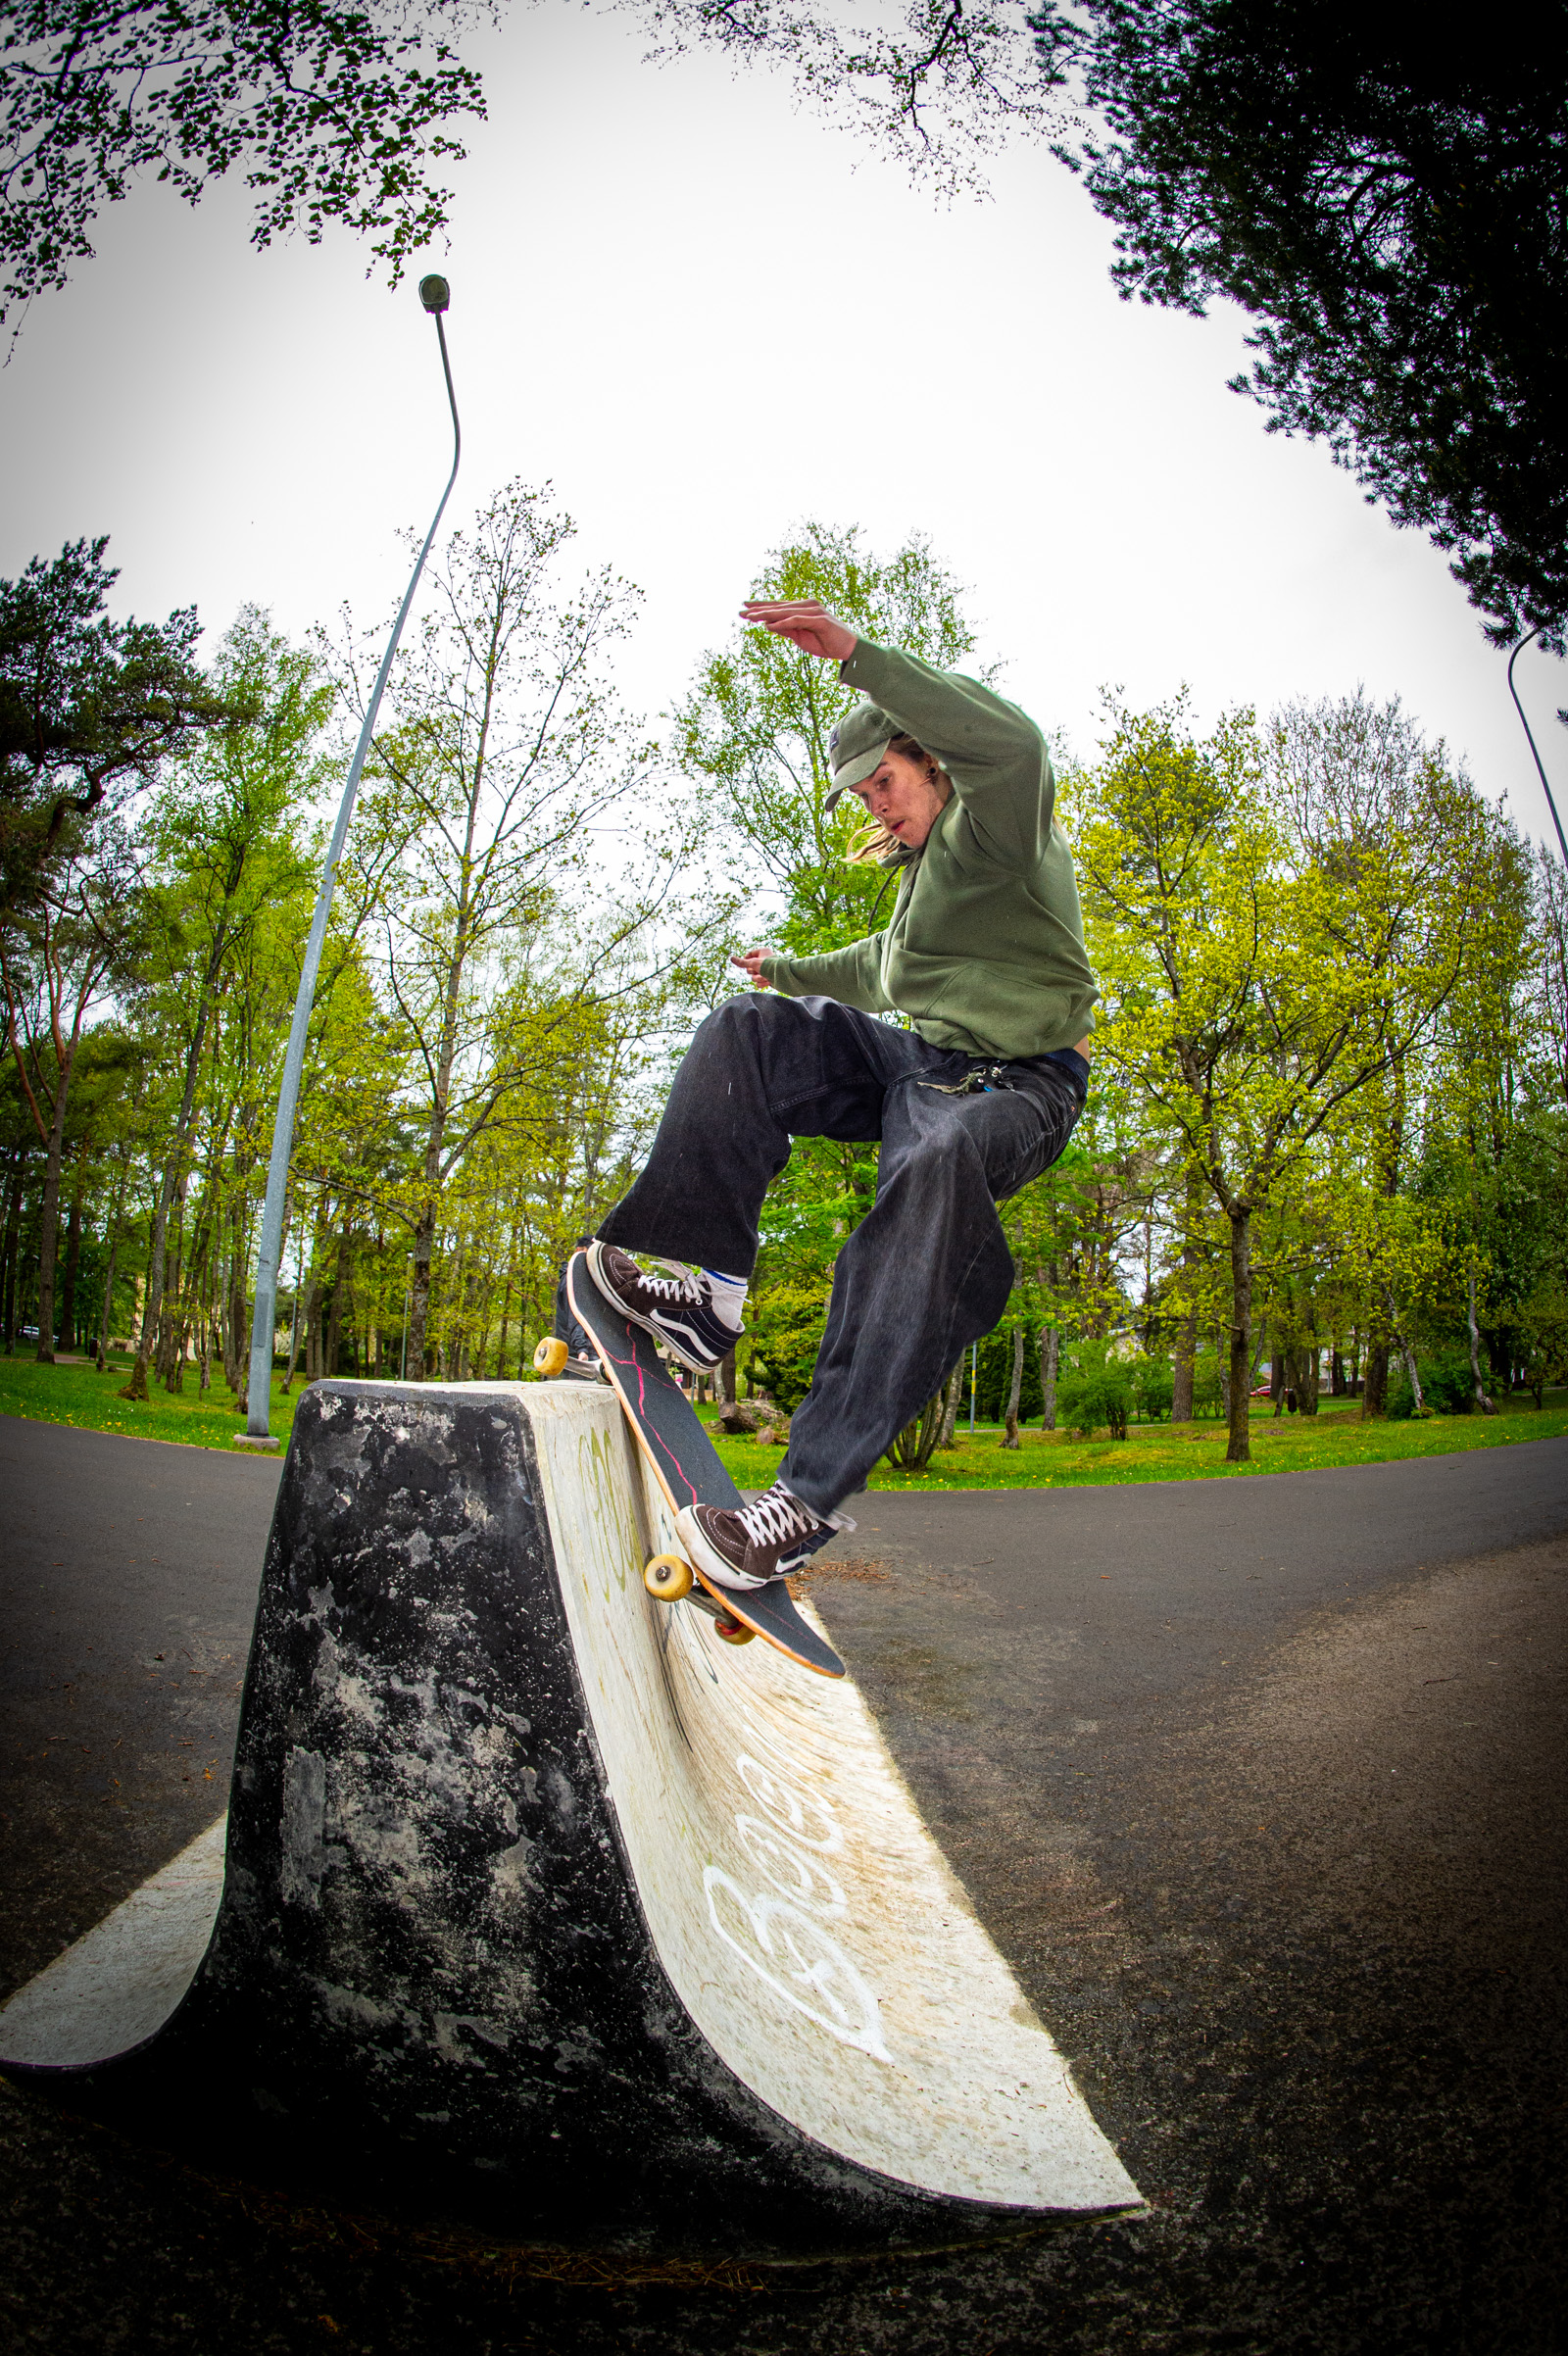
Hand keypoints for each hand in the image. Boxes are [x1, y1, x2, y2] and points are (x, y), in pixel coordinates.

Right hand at [731, 946, 772, 986]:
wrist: (782, 976)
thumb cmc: (768, 966)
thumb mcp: (753, 963)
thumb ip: (741, 962)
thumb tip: (731, 958)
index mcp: (762, 952)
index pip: (750, 954)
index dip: (745, 960)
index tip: (744, 963)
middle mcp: (764, 960)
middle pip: (750, 967)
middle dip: (753, 972)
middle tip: (758, 971)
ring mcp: (766, 970)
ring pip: (754, 976)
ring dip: (758, 978)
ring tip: (765, 978)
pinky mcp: (768, 978)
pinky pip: (759, 982)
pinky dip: (762, 983)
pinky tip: (768, 982)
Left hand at [740, 600, 856, 663]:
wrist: (848, 649)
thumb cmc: (825, 642)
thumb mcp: (800, 638)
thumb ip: (786, 630)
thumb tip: (768, 625)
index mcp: (803, 608)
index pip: (779, 606)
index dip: (761, 607)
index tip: (744, 608)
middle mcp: (808, 606)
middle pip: (779, 606)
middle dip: (760, 609)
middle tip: (741, 611)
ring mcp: (814, 611)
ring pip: (786, 611)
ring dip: (768, 614)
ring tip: (751, 617)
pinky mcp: (820, 620)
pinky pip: (798, 620)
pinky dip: (784, 622)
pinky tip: (770, 625)